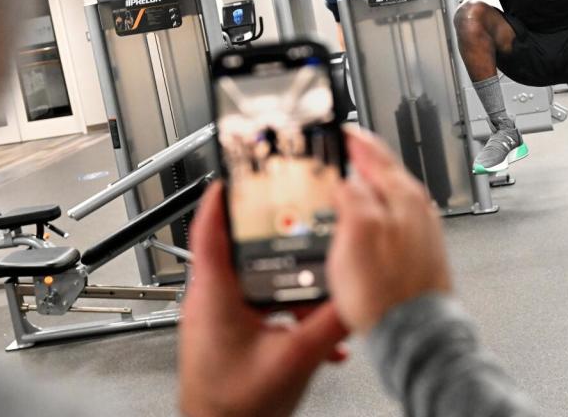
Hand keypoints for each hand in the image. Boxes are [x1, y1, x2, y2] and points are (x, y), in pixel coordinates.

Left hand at [179, 181, 348, 416]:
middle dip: (276, 241)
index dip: (223, 198)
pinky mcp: (228, 335)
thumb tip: (357, 298)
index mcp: (215, 296)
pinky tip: (312, 331)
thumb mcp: (294, 359)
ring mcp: (217, 319)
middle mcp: (209, 302)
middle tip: (296, 222)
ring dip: (288, 285)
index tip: (235, 174)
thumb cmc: (233, 409)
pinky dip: (287, 312)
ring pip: (255, 282)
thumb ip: (330, 324)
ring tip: (316, 292)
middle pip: (241, 251)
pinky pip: (260, 308)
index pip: (210, 231)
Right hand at [327, 129, 452, 333]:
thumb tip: (345, 179)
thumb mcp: (356, 233)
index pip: (375, 152)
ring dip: (365, 190)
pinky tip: (362, 229)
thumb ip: (351, 197)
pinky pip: (392, 222)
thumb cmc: (387, 292)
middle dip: (359, 163)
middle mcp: (418, 209)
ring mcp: (421, 232)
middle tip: (336, 156)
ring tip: (344, 189)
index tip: (338, 130)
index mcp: (403, 195)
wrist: (414, 336)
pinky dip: (374, 216)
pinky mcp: (419, 254)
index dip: (352, 139)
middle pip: (383, 174)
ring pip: (387, 199)